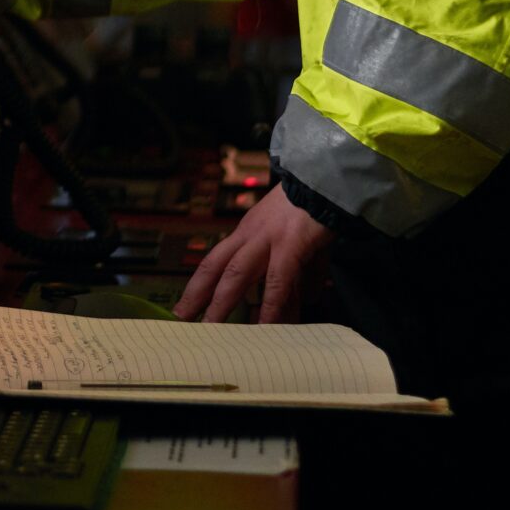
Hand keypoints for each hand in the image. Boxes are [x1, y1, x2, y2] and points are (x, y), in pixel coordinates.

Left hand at [174, 185, 335, 323]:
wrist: (328, 180)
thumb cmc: (313, 210)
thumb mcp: (300, 241)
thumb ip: (303, 272)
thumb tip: (309, 299)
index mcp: (247, 232)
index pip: (215, 261)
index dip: (198, 285)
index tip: (183, 307)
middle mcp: (250, 235)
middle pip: (215, 267)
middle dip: (198, 295)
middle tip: (182, 320)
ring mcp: (268, 238)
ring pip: (237, 274)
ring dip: (223, 303)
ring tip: (212, 329)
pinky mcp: (291, 243)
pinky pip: (278, 280)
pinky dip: (271, 305)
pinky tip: (265, 325)